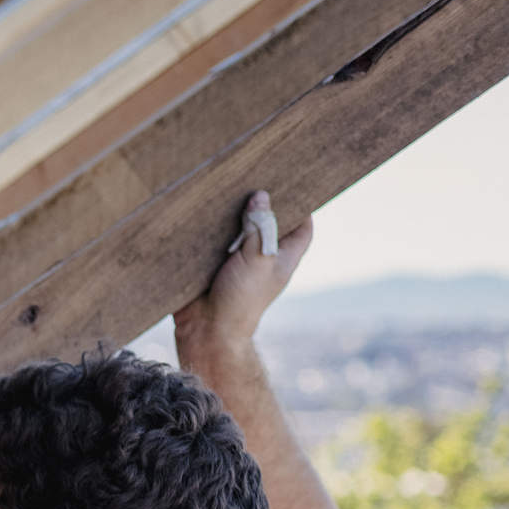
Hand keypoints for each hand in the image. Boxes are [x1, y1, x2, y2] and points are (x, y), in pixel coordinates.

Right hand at [174, 190, 313, 354]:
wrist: (205, 329)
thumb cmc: (240, 300)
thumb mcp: (257, 260)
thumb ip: (260, 228)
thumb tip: (261, 196)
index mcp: (283, 258)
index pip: (303, 229)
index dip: (302, 208)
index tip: (294, 186)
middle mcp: (262, 258)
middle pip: (270, 225)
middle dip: (264, 206)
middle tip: (256, 180)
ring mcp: (237, 262)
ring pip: (240, 231)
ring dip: (233, 215)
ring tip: (229, 188)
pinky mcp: (212, 265)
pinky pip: (214, 242)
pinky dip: (210, 229)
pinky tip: (204, 212)